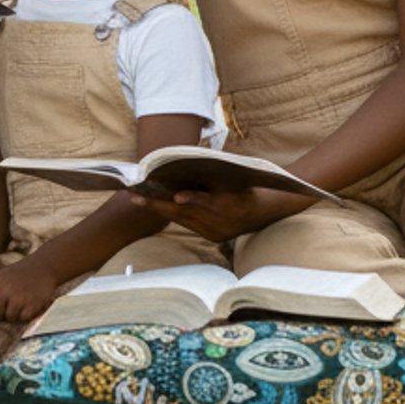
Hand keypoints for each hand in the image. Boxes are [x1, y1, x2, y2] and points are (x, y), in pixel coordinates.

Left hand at [0, 253, 61, 325]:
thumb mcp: (2, 275)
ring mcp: (19, 298)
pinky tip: (28, 308)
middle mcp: (6, 291)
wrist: (43, 267)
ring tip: (18, 308)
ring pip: (10, 317)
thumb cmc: (20, 272)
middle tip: (6, 311)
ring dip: (13, 316)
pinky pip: (24, 318)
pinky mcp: (32, 304)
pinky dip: (25, 316)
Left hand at [128, 183, 315, 242]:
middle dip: (159, 203)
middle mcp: (221, 222)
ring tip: (138, 198)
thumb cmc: (246, 186)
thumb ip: (208, 176)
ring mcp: (216, 232)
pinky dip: (172, 214)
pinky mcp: (212, 237)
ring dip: (160, 209)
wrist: (268, 210)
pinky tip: (155, 205)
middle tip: (136, 195)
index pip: (206, 202)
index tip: (177, 196)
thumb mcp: (230, 178)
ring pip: (183, 220)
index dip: (192, 199)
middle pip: (186, 212)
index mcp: (228, 206)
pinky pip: (188, 224)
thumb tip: (180, 166)